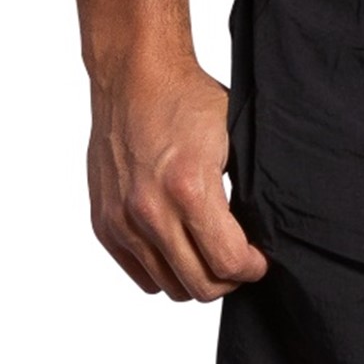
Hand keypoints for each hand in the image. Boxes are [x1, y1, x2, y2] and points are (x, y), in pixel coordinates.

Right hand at [88, 59, 268, 299]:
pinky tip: (179, 246)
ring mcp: (122, 219)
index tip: (259, 259)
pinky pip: (141, 274)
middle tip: (239, 260)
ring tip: (209, 253)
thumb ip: (243, 193)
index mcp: (189, 188)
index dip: (253, 268)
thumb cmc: (186, 100)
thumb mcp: (232, 140)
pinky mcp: (104, 222)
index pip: (228, 262)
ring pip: (170, 287)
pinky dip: (163, 271)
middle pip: (200, 286)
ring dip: (196, 277)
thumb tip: (259, 237)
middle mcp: (150, 210)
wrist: (134, 76)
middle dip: (229, 279)